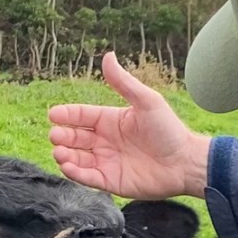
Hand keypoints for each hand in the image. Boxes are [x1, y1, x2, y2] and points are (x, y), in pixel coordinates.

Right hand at [48, 52, 209, 199]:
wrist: (184, 163)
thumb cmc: (169, 130)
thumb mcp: (146, 101)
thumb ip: (124, 83)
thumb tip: (108, 56)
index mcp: (111, 120)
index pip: (81, 116)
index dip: (66, 115)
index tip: (53, 114)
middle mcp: (105, 141)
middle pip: (75, 137)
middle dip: (62, 136)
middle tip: (56, 136)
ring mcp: (107, 162)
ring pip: (77, 158)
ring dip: (64, 155)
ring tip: (59, 152)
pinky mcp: (110, 181)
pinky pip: (87, 178)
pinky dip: (75, 173)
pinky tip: (68, 167)